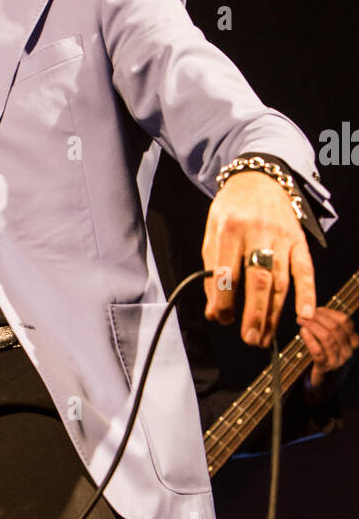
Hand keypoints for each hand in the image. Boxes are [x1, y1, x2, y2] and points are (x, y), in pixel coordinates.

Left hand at [202, 170, 314, 346]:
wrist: (259, 180)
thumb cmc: (231, 210)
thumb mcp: (212, 234)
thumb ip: (211, 273)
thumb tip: (213, 311)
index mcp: (230, 229)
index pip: (227, 272)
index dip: (224, 301)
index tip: (221, 319)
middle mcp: (258, 232)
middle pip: (258, 280)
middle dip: (253, 314)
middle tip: (249, 338)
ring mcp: (282, 237)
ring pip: (280, 280)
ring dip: (273, 313)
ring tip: (264, 337)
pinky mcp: (299, 241)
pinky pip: (305, 270)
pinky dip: (307, 294)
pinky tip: (303, 316)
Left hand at [300, 307, 357, 392]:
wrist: (323, 384)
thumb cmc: (325, 356)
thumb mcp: (331, 340)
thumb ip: (326, 325)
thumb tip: (311, 308)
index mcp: (353, 340)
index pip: (345, 321)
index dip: (328, 312)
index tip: (314, 308)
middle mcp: (349, 350)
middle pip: (336, 328)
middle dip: (318, 317)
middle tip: (303, 313)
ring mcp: (338, 360)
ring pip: (328, 338)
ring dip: (312, 326)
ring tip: (300, 320)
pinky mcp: (326, 368)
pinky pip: (318, 352)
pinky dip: (310, 339)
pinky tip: (302, 332)